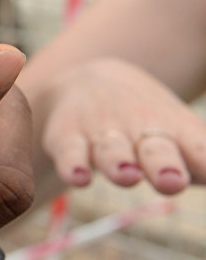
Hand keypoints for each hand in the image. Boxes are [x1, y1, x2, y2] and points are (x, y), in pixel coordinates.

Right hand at [38, 58, 205, 194]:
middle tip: (171, 180)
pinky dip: (72, 165)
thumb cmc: (144, 120)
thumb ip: (205, 159)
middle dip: (163, 165)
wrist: (87, 79)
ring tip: (127, 175)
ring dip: (118, 163)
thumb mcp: (181, 132)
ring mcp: (102, 133)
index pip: (199, 148)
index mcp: (175, 131)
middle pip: (155, 150)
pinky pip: (69, 153)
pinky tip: (77, 177)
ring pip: (111, 150)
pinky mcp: (67, 138)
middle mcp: (139, 129)